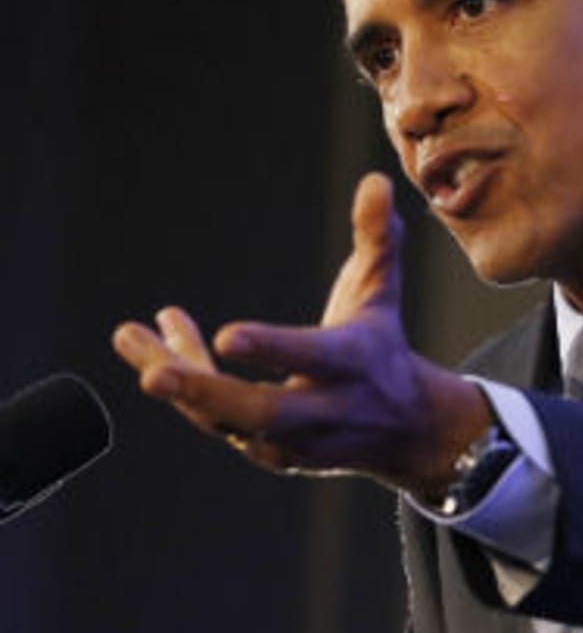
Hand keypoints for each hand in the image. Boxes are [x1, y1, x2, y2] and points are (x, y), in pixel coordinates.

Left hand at [110, 173, 489, 498]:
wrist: (404, 428)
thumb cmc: (381, 344)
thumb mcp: (383, 291)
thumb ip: (378, 238)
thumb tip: (375, 180)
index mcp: (354, 364)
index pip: (314, 357)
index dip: (272, 348)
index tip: (227, 337)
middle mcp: (324, 410)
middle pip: (261, 411)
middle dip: (204, 393)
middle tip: (153, 376)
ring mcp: (291, 440)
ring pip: (224, 418)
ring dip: (176, 380)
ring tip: (128, 336)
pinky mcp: (264, 452)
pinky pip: (214, 419)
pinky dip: (185, 383)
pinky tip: (156, 340)